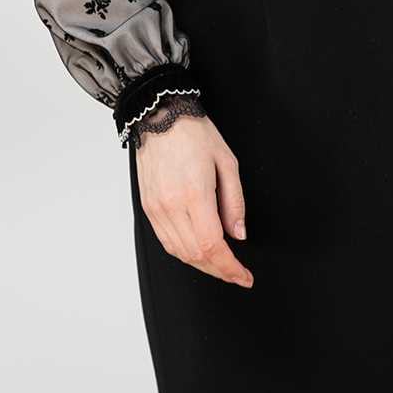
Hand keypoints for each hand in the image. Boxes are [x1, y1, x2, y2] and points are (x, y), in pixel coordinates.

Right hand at [136, 113, 252, 287]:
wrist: (159, 117)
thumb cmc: (194, 134)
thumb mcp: (227, 162)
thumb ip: (234, 202)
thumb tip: (239, 233)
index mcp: (193, 193)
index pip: (212, 246)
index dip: (230, 267)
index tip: (243, 275)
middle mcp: (171, 205)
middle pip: (196, 255)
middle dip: (220, 270)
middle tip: (237, 273)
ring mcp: (156, 208)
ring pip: (179, 253)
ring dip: (202, 265)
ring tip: (221, 265)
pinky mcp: (148, 207)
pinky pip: (166, 241)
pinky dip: (184, 253)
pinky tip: (198, 253)